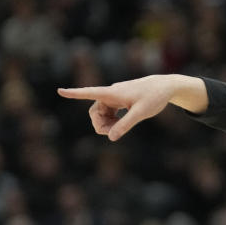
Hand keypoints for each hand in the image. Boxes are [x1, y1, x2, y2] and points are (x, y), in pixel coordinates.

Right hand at [57, 75, 180, 140]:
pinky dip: (111, 121)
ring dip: (106, 124)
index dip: (74, 93)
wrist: (165, 87)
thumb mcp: (141, 113)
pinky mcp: (119, 100)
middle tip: (113, 134)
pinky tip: (120, 125)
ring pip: (101, 113)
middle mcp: (111, 94)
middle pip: (94, 111)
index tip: (60, 91)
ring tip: (119, 130)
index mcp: (113, 93)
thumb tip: (111, 138)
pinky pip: (108, 113)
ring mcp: (114, 97)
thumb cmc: (154, 97)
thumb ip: (126, 124)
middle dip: (99, 124)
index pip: (90, 92)